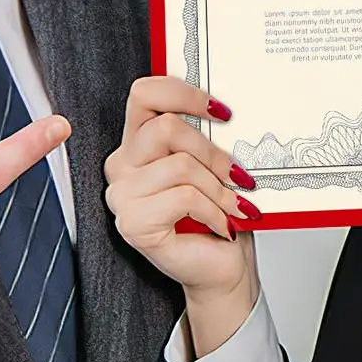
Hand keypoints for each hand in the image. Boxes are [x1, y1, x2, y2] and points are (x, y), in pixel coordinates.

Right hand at [104, 77, 260, 358]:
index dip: (183, 93)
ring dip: (219, 189)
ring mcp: (122, 195)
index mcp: (138, 142)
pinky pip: (182, 198)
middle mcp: (121, 164)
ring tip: (235, 207)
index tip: (222, 110)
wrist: (219, 268)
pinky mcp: (133, 224)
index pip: (144, 94)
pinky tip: (222, 225)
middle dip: (213, 152)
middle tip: (239, 174)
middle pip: (166, 128)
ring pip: (180, 166)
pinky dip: (213, 211)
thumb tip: (228, 111)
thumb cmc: (217, 216)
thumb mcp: (213, 166)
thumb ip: (208, 135)